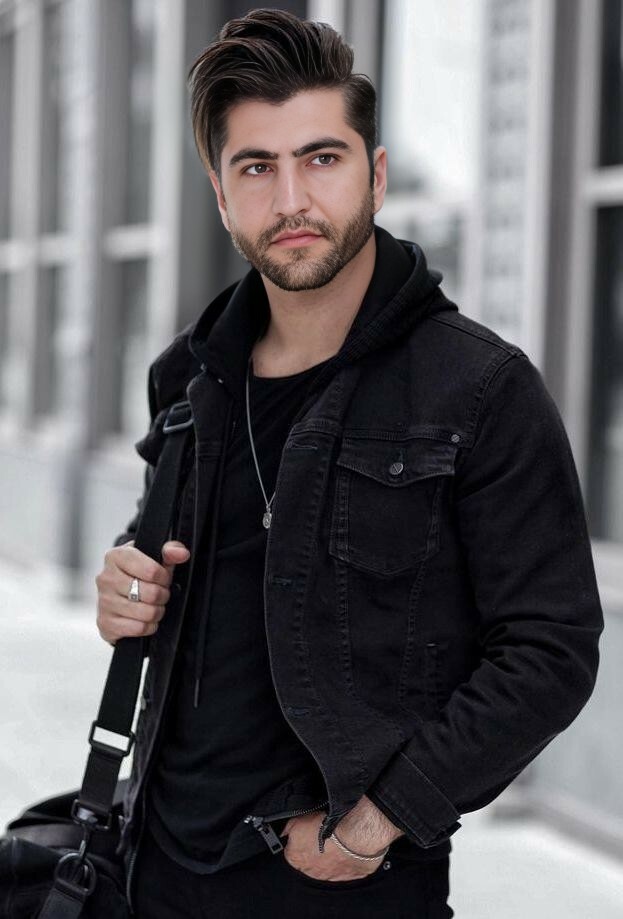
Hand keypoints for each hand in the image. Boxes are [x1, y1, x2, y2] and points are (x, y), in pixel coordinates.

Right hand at [95, 539, 189, 644]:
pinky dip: (148, 626)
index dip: (164, 577)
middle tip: (160, 593)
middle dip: (162, 595)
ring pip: (146, 613)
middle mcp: (106, 578)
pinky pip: (138, 628)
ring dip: (157, 612)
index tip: (163, 578)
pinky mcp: (105, 623)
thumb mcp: (154, 557)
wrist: (118, 594)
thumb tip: (181, 553)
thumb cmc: (138, 573)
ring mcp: (103, 601)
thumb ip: (170, 550)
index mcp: (116, 556)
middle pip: (151, 594)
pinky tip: (144, 618)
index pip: (152, 571)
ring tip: (153, 605)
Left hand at [280, 797, 402, 881]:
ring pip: (327, 864)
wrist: (354, 836)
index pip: (290, 850)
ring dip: (330, 854)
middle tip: (322, 832)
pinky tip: (348, 846)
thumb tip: (284, 831)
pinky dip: (346, 858)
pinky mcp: (349, 876)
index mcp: (295, 859)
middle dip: (314, 847)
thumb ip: (288, 828)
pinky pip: (345, 867)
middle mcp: (311, 872)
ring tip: (337, 838)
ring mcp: (331, 876)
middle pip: (309, 858)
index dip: (298, 838)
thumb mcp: (298, 819)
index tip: (305, 830)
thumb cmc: (327, 827)